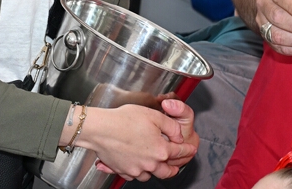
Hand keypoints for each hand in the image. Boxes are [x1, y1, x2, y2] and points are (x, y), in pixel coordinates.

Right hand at [80, 103, 196, 181]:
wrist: (101, 129)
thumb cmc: (124, 120)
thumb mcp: (154, 116)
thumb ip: (171, 126)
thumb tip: (178, 135)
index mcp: (160, 150)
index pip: (179, 152)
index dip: (187, 149)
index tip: (191, 149)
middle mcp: (149, 163)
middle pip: (167, 171)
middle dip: (174, 168)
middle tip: (177, 165)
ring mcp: (135, 169)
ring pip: (150, 175)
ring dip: (155, 171)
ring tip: (156, 165)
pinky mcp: (123, 170)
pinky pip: (134, 175)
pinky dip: (138, 172)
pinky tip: (137, 164)